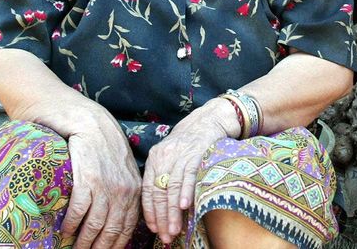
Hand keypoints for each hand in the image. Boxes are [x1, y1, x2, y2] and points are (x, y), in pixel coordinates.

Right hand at [60, 121, 140, 248]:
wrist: (90, 123)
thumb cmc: (104, 148)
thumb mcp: (122, 171)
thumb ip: (123, 193)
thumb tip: (116, 218)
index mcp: (134, 191)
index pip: (127, 228)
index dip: (115, 246)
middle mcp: (123, 191)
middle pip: (111, 231)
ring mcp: (106, 186)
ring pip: (95, 225)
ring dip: (83, 242)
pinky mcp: (87, 179)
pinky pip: (80, 210)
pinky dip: (71, 223)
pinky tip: (65, 230)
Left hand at [142, 98, 235, 243]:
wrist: (208, 120)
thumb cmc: (189, 144)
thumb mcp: (171, 157)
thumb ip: (164, 177)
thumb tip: (161, 209)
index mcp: (154, 158)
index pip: (147, 190)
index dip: (150, 212)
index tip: (153, 229)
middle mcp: (164, 156)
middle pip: (159, 192)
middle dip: (162, 217)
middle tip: (165, 236)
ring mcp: (180, 154)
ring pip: (172, 187)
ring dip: (173, 212)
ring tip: (174, 230)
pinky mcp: (197, 153)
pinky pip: (189, 175)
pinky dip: (187, 192)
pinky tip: (185, 207)